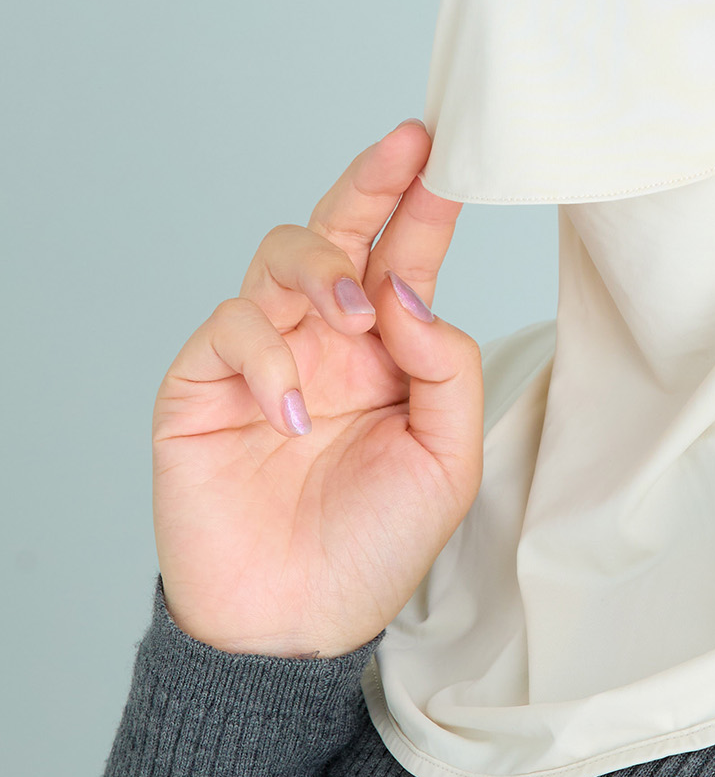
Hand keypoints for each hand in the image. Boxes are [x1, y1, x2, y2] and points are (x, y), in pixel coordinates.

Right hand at [151, 120, 481, 657]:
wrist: (294, 625)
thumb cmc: (374, 544)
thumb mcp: (448, 460)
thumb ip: (448, 369)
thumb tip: (413, 293)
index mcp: (387, 349)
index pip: (405, 257)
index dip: (423, 202)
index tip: (446, 151)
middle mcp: (325, 338)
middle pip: (339, 229)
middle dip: (370, 182)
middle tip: (404, 150)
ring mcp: (262, 355)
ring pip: (281, 259)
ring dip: (324, 272)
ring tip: (354, 321)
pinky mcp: (203, 385)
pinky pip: (233, 329)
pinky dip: (268, 358)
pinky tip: (293, 415)